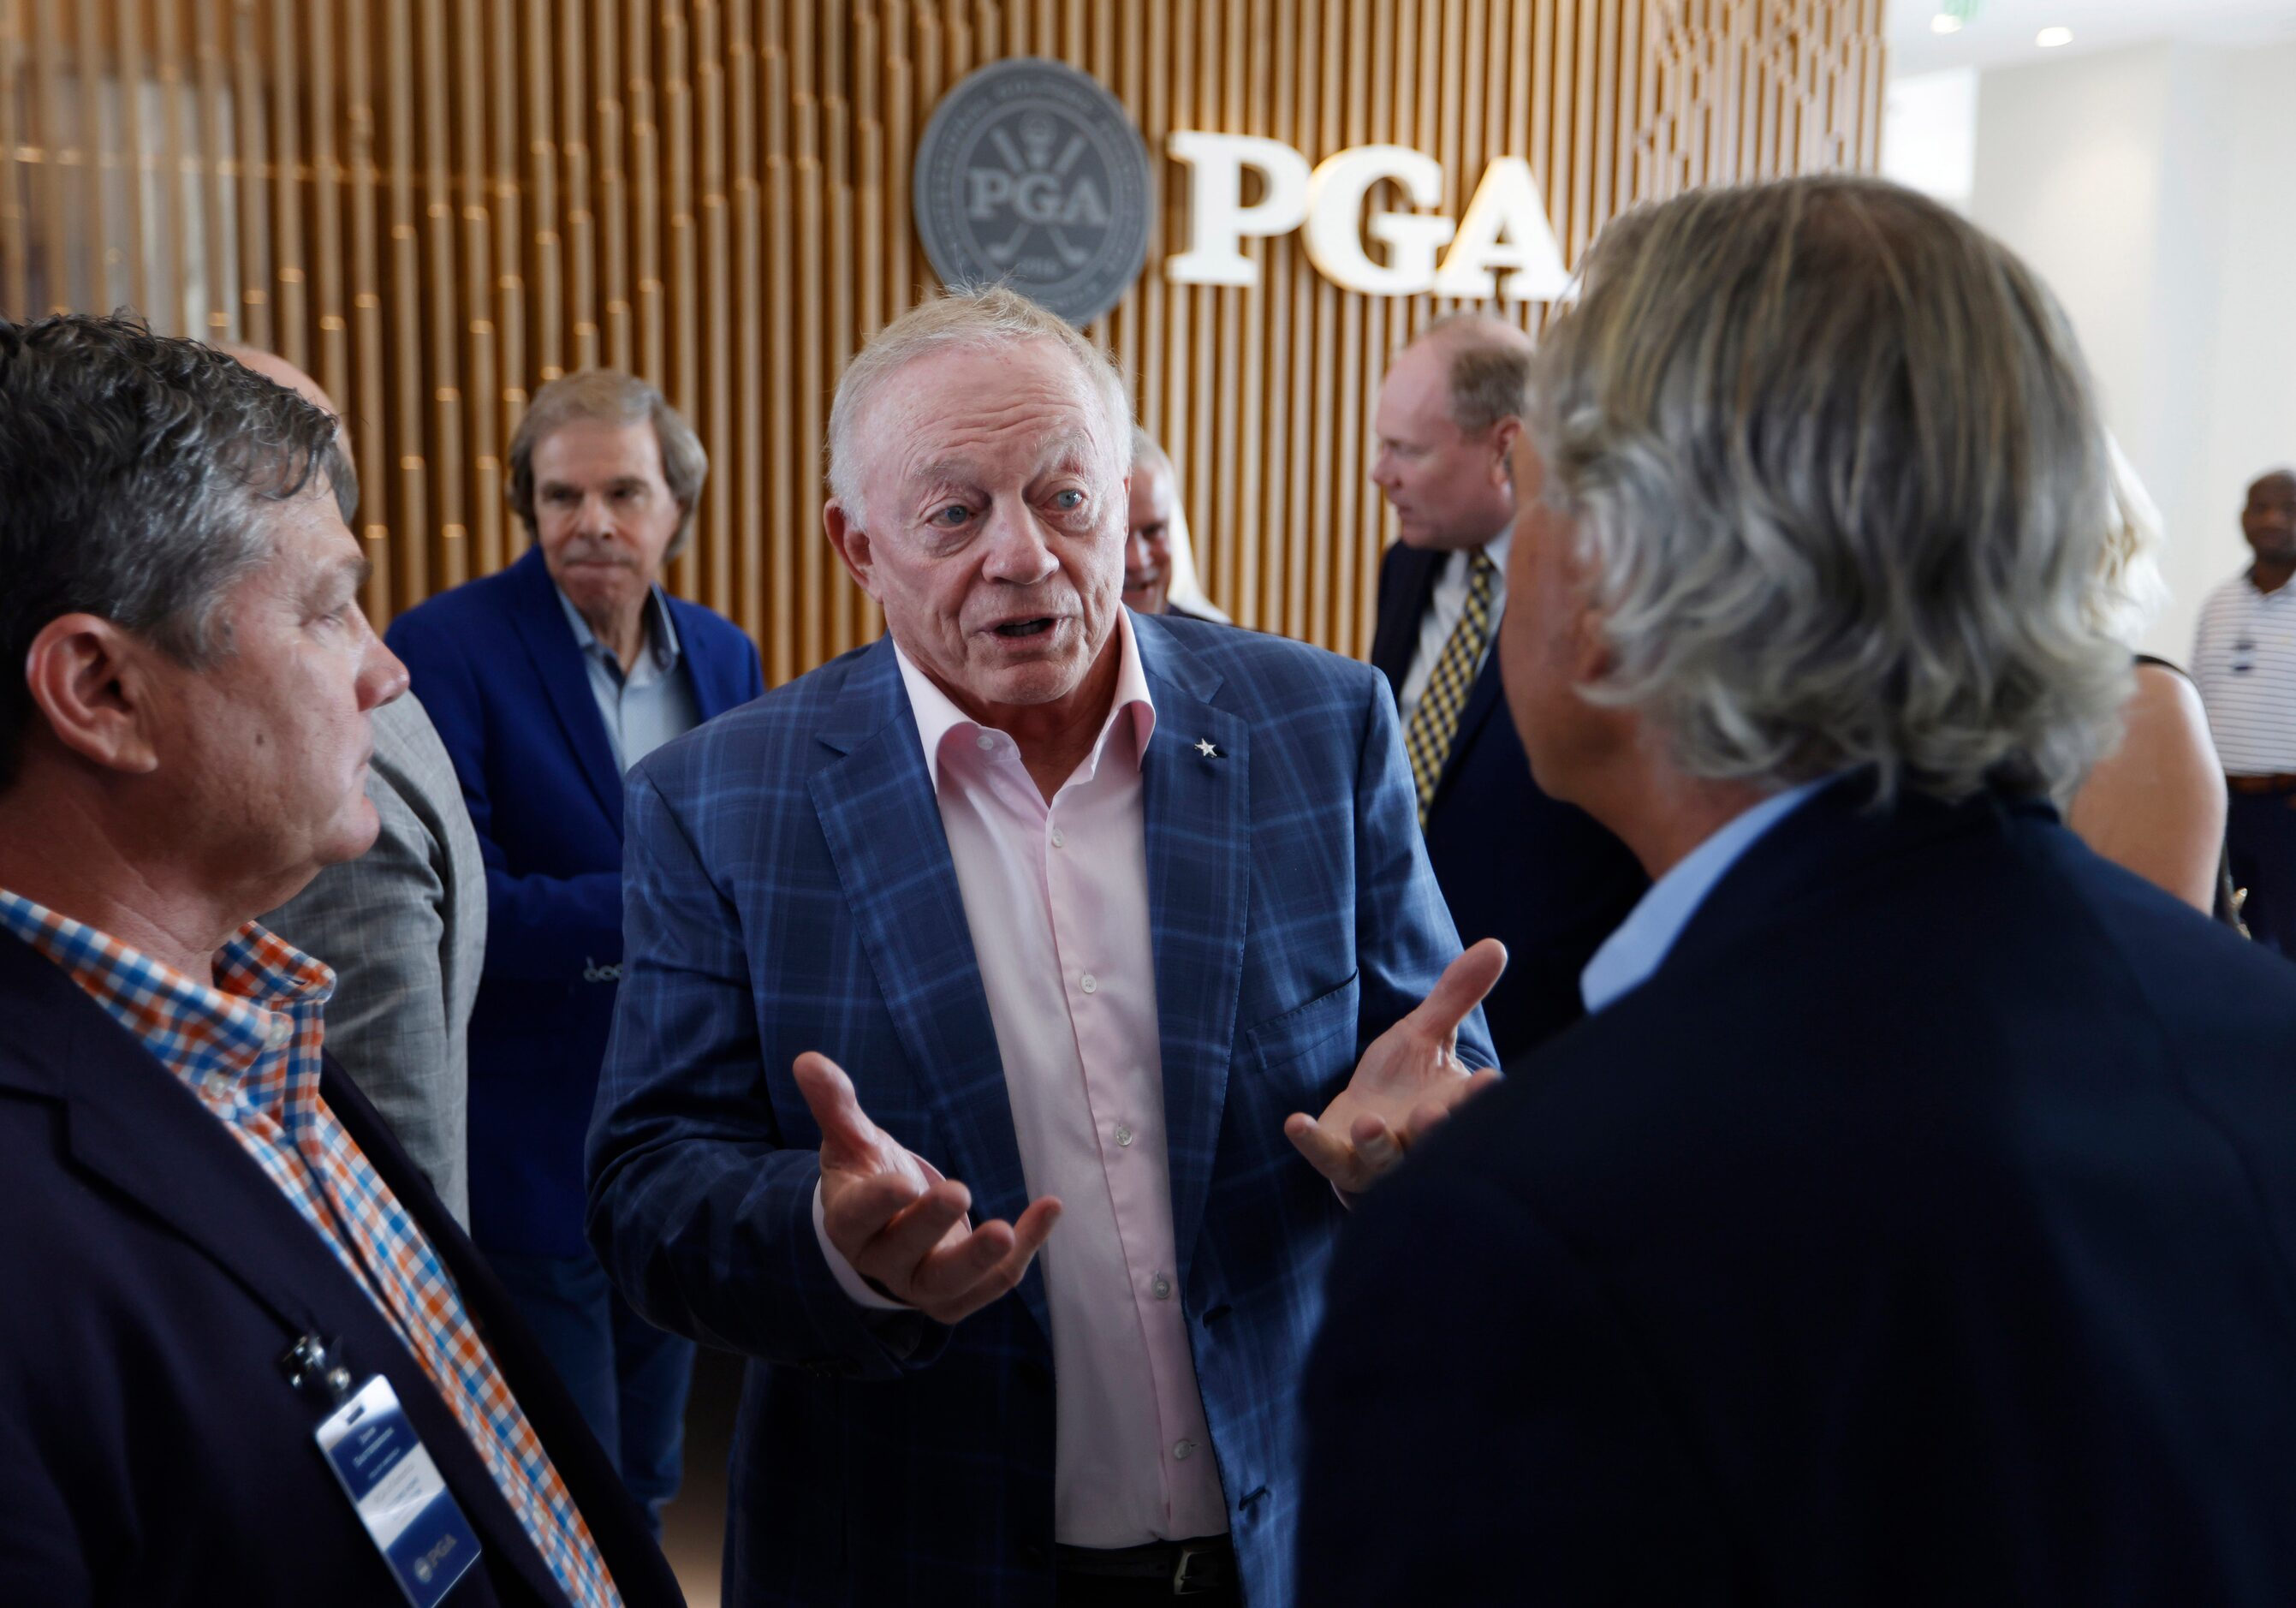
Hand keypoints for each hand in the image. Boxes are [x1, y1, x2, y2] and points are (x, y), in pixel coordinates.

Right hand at [793, 1051, 1060, 1324]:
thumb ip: (836, 1106)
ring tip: (1007, 1230)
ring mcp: (920, 1284)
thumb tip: (808, 1060)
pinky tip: (1049, 1208)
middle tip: (959, 1191)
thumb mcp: (851, 1140)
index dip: (879, 1203)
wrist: (886, 1230)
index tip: (904, 1182)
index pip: (858, 1217)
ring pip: (949, 1284)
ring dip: (980, 1262)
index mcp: (850, 1222)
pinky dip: (1026, 1249)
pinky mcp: (958, 1296)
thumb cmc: (867, 1175)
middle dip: (931, 1224)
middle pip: (904, 1253)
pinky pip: (994, 1281)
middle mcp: (882, 1261)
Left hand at [1283, 939, 1506, 1194]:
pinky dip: (1313, 1143)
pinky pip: (1327, 1157)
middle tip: (1434, 1113)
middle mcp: (1419, 1140)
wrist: (1361, 1128)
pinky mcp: (1340, 1161)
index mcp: (1450, 1107)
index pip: (1471, 1105)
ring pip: (1383, 1159)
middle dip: (1432, 1130)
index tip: (1489, 1080)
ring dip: (1377, 1142)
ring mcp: (1379, 1158)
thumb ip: (1456, 996)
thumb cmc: (1402, 1083)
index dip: (1480, 1096)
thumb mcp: (1425, 1033)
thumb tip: (1495, 944)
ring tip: (1370, 1123)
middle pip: (1431, 1141)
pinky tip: (1296, 1123)